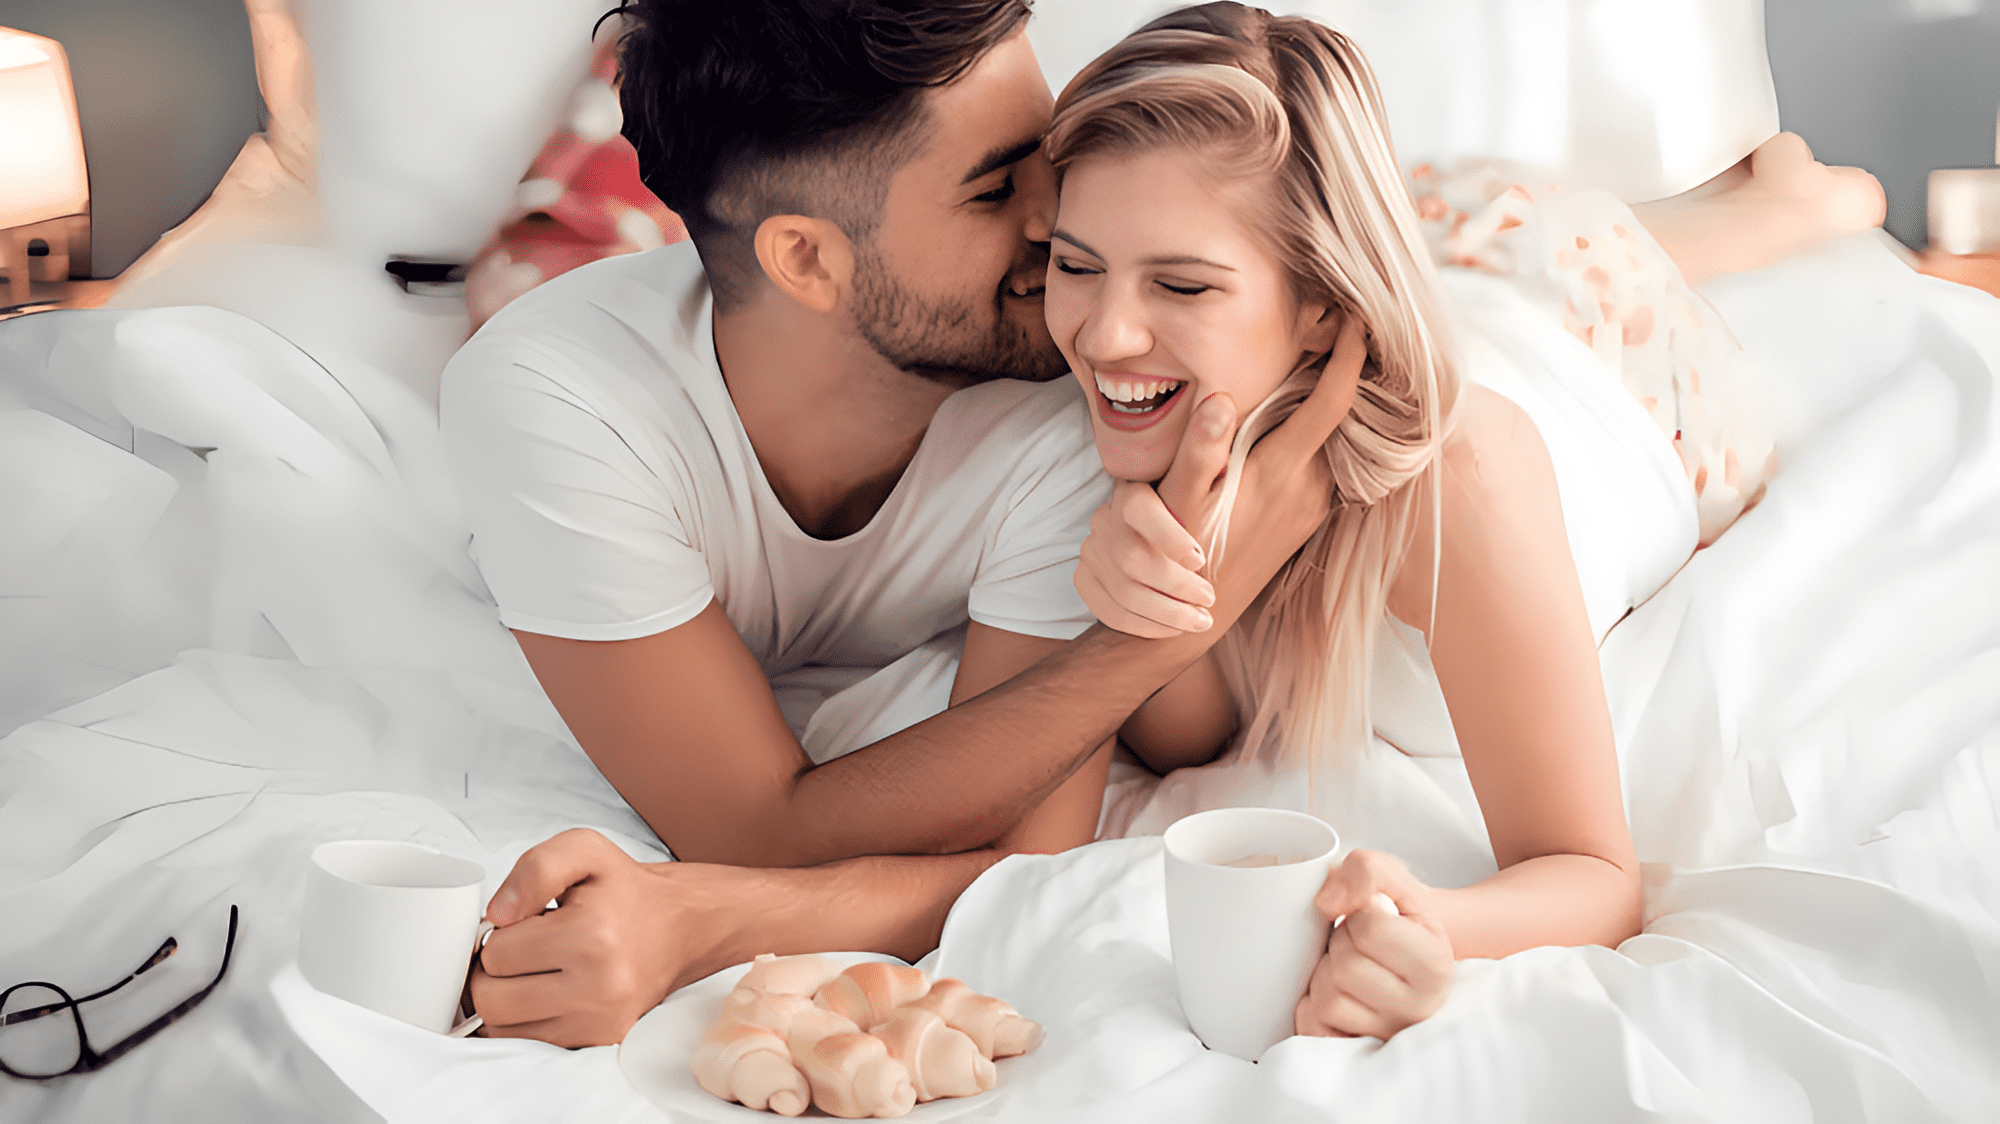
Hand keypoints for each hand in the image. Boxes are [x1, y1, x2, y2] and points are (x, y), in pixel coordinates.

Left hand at [470, 828, 745, 1046]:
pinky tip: (546, 991)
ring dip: (506, 997)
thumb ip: (534, 869)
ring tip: (533, 969)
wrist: (680, 926)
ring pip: (503, 1028)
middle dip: (493, 971)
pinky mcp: (600, 1040)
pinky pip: (528, 1043)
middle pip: (491, 998)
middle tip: (521, 948)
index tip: (523, 923)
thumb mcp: (583, 850)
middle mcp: (600, 986)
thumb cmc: (626, 891)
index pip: (495, 953)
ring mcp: (601, 1021)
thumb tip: (496, 915)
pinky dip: (525, 1019)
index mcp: (592, 935)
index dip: (498, 934)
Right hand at [1075, 315, 1369, 637]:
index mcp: (1281, 470)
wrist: (1201, 611)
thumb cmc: (1182, 549)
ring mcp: (1314, 503)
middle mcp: (1309, 486)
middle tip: (1337, 322)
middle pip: (1344, 414)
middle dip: (1346, 367)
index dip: (1348, 355)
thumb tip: (1221, 399)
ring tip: (1326, 356)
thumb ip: (1200, 446)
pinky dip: (1328, 430)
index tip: (1354, 318)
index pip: (1331, 402)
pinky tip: (1308, 412)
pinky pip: (1331, 460)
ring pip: (1339, 438)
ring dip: (1337, 400)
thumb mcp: (1179, 496)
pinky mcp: (1310, 516)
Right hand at [1075, 446, 1225, 638]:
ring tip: (1202, 621)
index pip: (1138, 509)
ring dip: (1164, 612)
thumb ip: (1210, 447)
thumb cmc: (1204, 514)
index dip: (1168, 535)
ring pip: (1119, 590)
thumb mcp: (1211, 485)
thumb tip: (1222, 400)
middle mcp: (1106, 520)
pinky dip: (1143, 624)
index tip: (1202, 558)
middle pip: (1129, 559)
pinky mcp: (1086, 580)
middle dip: (1173, 584)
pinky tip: (1173, 630)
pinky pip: (1107, 610)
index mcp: (1136, 492)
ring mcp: (1091, 552)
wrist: (1175, 552)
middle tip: (1210, 598)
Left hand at [1294, 849, 1452, 1040]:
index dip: (1359, 915)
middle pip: (1346, 967)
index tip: (1372, 919)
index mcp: (1435, 963)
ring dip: (1325, 973)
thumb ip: (1365, 871)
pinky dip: (1312, 1004)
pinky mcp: (1355, 1049)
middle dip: (1340, 944)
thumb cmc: (1395, 916)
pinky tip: (1336, 992)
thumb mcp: (1392, 878)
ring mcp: (1388, 1034)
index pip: (1372, 929)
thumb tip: (1328, 902)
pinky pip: (1313, 1025)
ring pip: (1328, 999)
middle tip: (1357, 944)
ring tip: (1348, 967)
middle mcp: (1419, 1007)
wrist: (1406, 953)